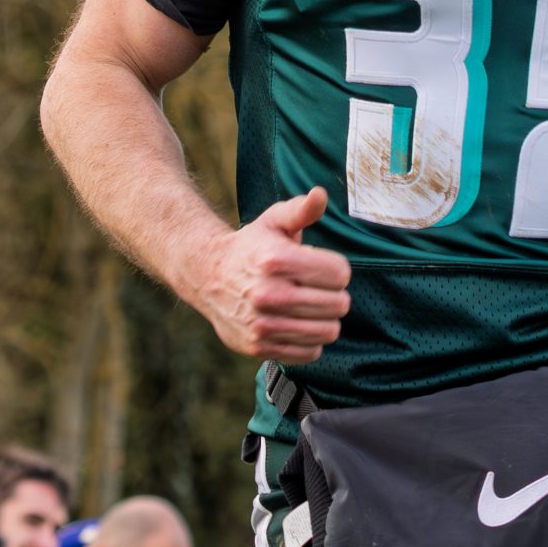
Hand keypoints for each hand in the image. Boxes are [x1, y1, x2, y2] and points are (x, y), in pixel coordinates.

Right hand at [191, 188, 350, 362]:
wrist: (207, 275)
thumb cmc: (251, 246)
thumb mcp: (274, 221)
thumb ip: (301, 209)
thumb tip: (320, 195)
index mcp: (276, 260)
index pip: (340, 274)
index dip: (338, 270)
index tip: (324, 268)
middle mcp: (268, 294)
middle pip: (338, 304)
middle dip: (335, 295)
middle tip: (318, 289)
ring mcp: (262, 324)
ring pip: (328, 331)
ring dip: (326, 319)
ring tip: (311, 306)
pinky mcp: (259, 346)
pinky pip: (310, 352)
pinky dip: (311, 340)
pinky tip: (297, 324)